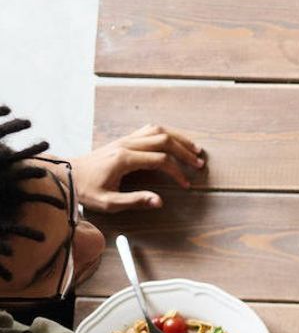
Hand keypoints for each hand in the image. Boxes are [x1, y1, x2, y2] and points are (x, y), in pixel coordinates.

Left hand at [71, 126, 204, 212]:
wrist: (66, 174)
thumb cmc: (87, 190)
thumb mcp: (109, 202)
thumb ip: (135, 201)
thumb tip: (159, 201)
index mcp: (124, 159)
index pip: (160, 160)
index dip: (177, 172)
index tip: (186, 184)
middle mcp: (126, 145)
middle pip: (164, 140)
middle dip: (184, 152)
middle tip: (199, 164)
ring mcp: (125, 140)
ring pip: (158, 131)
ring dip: (178, 138)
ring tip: (194, 149)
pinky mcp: (124, 140)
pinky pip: (149, 130)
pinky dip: (166, 134)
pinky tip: (174, 142)